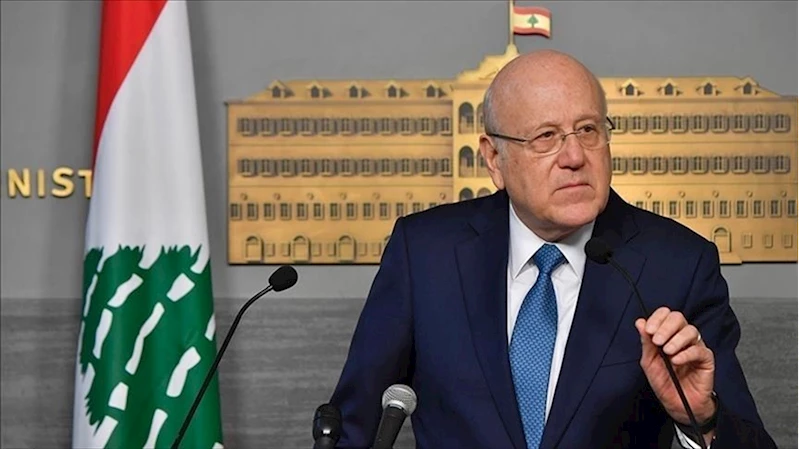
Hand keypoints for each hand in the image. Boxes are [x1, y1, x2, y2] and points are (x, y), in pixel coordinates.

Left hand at [635, 307, 716, 426]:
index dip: (657, 318)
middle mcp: (682, 338)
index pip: (665, 315)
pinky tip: (676, 361)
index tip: (649, 330)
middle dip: (666, 327)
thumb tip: (640, 322)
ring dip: (676, 340)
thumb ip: (646, 342)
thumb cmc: (664, 383)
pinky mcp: (706, 359)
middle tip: (657, 341)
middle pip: (678, 318)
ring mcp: (695, 347)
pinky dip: (686, 354)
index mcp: (668, 335)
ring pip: (691, 331)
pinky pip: (699, 350)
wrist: (677, 405)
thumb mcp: (649, 362)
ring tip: (667, 353)